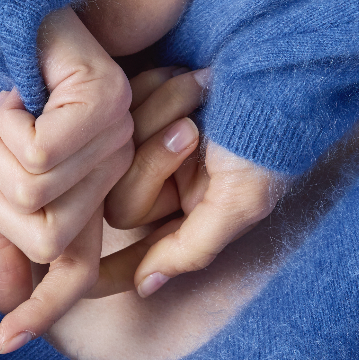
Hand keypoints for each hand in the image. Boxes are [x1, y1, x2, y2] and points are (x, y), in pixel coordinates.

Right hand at [0, 6, 132, 351]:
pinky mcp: (104, 98)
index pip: (74, 270)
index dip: (43, 310)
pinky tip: (11, 93)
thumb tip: (6, 300)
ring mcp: (115, 132)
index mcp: (86, 191)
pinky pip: (41, 154)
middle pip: (42, 235)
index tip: (7, 343)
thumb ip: (0, 236)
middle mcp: (111, 169)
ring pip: (37, 192)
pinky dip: (3, 126)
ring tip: (4, 109)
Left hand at [100, 68, 289, 298]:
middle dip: (155, 162)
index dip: (109, 273)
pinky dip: (157, 89)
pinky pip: (123, 109)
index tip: (83, 290)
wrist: (274, 69)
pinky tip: (189, 77)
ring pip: (118, 155)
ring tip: (200, 92)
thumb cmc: (265, 142)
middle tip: (192, 130)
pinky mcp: (148, 101)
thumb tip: (146, 288)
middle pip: (121, 203)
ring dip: (162, 117)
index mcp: (187, 214)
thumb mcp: (240, 203)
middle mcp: (167, 184)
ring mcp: (153, 143)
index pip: (136, 254)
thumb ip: (191, 249)